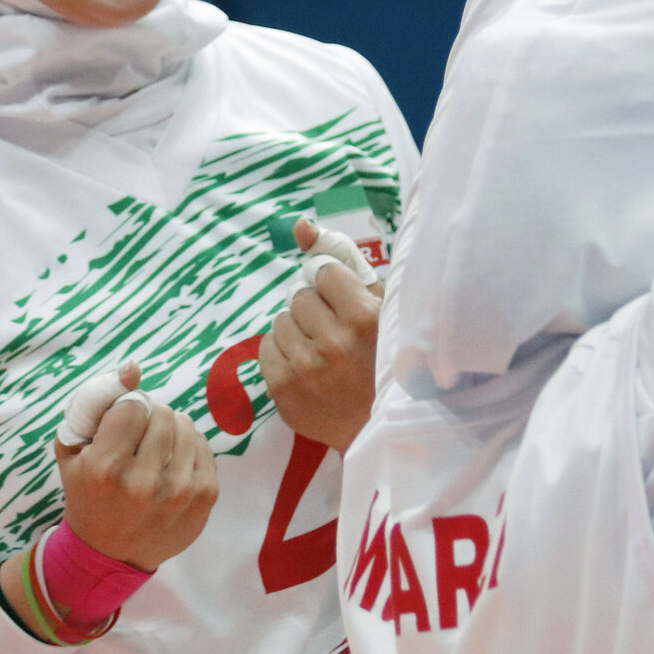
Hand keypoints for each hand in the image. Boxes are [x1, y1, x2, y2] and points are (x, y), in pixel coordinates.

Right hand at [51, 364, 217, 569]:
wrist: (110, 553)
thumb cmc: (87, 494)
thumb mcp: (72, 450)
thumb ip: (94, 402)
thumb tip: (133, 367)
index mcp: (106, 469)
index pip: (132, 406)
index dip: (126, 410)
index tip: (120, 427)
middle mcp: (143, 483)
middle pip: (162, 414)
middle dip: (150, 418)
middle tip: (139, 439)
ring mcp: (179, 492)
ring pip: (186, 426)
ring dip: (171, 430)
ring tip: (156, 450)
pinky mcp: (205, 497)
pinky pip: (204, 445)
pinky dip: (188, 447)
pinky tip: (172, 464)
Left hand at [258, 217, 381, 450]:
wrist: (380, 428)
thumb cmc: (388, 361)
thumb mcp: (382, 305)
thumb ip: (343, 259)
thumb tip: (300, 225)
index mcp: (363, 318)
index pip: (323, 273)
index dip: (333, 287)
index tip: (345, 306)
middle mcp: (332, 343)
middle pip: (299, 297)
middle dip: (315, 309)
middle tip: (334, 332)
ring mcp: (304, 369)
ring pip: (281, 321)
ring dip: (297, 331)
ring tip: (321, 351)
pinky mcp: (283, 390)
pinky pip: (265, 348)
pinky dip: (283, 352)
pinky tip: (306, 366)